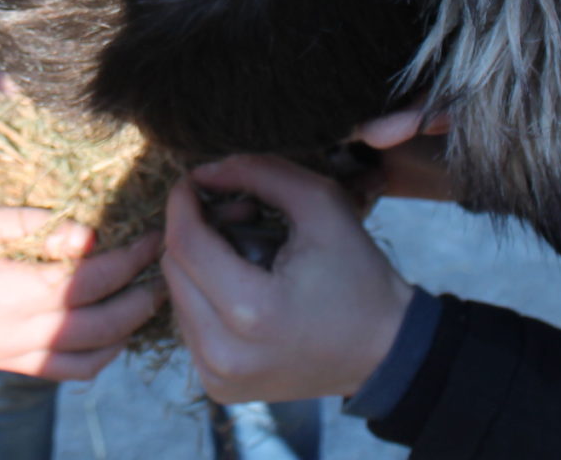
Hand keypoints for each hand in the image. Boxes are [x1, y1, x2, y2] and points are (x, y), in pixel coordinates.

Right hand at [0, 205, 162, 379]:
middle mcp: (24, 332)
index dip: (129, 259)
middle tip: (164, 271)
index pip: (92, 280)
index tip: (152, 238)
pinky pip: (69, 373)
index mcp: (17, 291)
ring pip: (92, 356)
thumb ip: (31, 225)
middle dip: (141, 297)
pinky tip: (114, 336)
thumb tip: (87, 237)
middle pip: (103, 323)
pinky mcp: (14, 365)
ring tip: (147, 301)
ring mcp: (20, 354)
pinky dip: (100, 358)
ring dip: (127, 330)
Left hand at [163, 155, 412, 403]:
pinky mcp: (219, 388)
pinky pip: (190, 325)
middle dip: (196, 231)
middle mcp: (225, 353)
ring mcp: (219, 376)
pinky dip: (206, 298)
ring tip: (245, 251)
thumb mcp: (322, 205)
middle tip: (239, 214)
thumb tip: (202, 172)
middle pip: (174, 269)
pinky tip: (243, 287)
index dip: (182, 204)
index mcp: (253, 311)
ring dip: (199, 264)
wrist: (385, 352)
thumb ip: (261, 173)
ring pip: (177, 296)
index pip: (185, 244)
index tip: (193, 180)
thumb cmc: (358, 276)